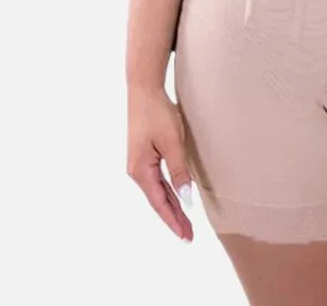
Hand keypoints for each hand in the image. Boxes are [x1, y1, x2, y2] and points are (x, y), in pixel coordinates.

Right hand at [127, 85, 194, 241]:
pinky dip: (168, 191)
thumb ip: (179, 171)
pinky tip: (177, 198)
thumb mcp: (172, 142)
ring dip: (172, 206)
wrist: (144, 90)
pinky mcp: (144, 155)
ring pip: (158, 191)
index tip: (186, 236)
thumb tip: (185, 198)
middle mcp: (137, 171)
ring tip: (185, 222)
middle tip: (189, 235)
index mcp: (141, 171)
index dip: (174, 220)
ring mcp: (139, 163)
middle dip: (174, 217)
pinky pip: (158, 180)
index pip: (160, 203)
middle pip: (158, 200)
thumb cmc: (157, 114)